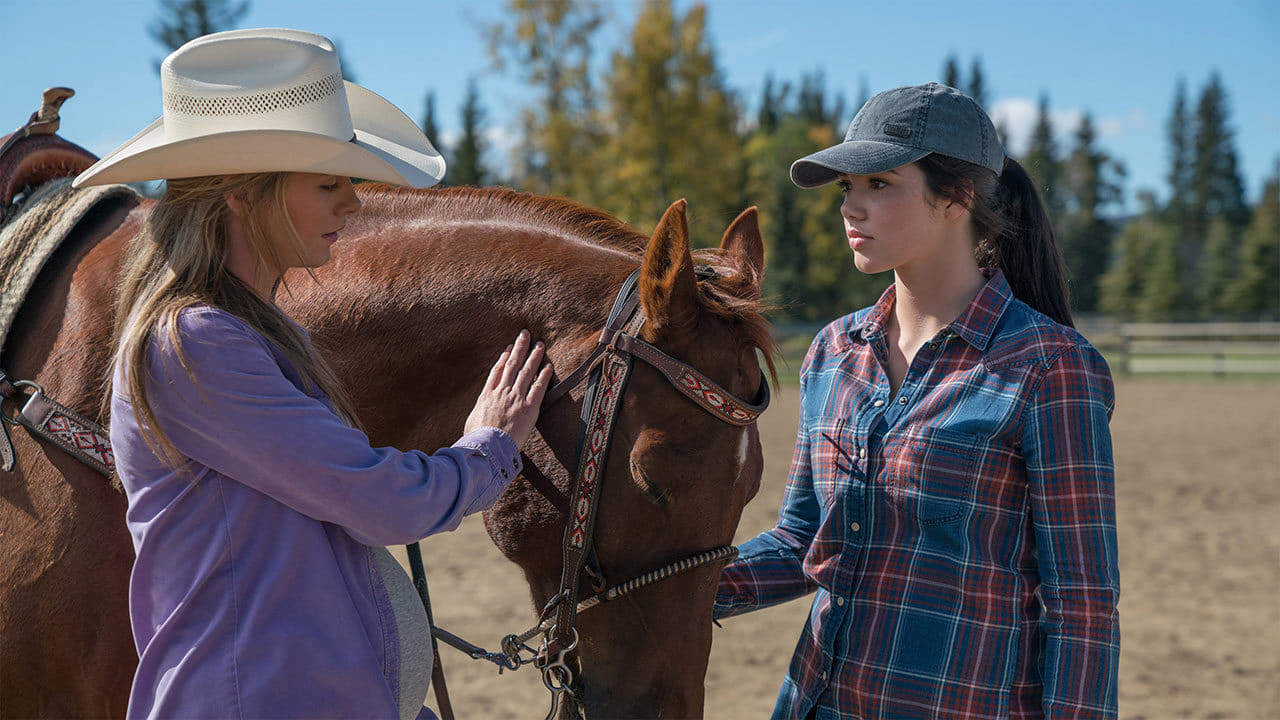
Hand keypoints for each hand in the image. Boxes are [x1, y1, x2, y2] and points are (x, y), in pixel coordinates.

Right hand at [463, 330, 552, 446]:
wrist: (486, 448)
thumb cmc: (476, 440)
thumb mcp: (471, 422)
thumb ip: (478, 414)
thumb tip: (479, 416)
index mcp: (487, 395)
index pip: (497, 370)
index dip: (504, 357)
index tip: (509, 347)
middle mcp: (501, 392)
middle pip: (512, 364)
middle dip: (520, 347)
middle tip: (525, 334)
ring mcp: (515, 398)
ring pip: (526, 371)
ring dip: (534, 356)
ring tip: (540, 344)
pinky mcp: (528, 408)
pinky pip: (539, 388)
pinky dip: (544, 375)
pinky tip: (549, 366)